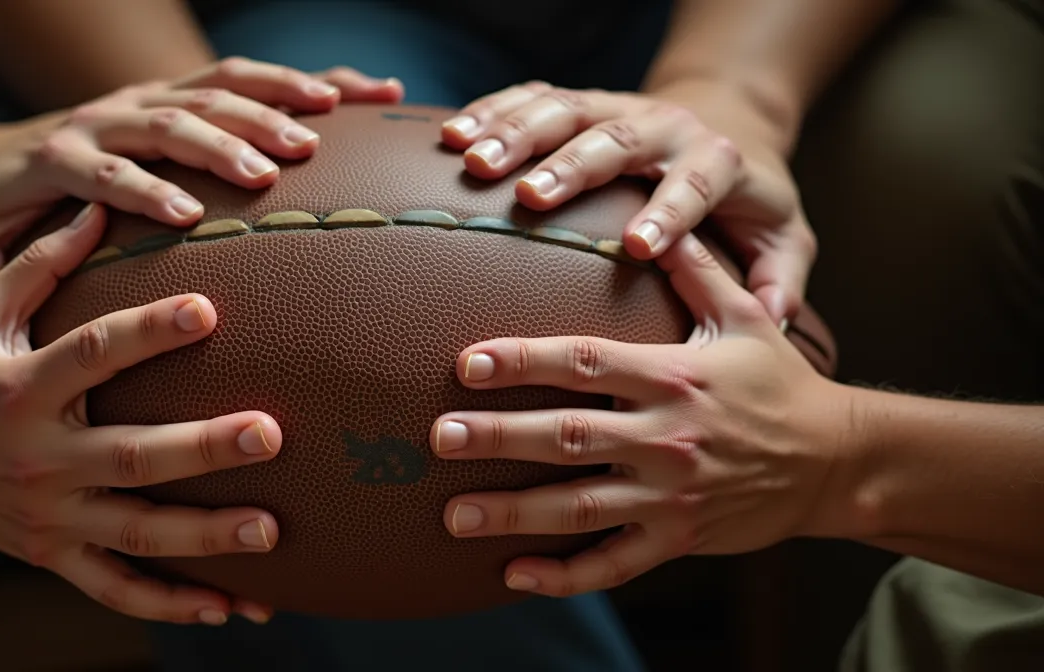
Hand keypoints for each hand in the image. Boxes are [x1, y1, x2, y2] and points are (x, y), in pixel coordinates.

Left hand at [0, 56, 402, 296]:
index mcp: (59, 154)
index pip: (101, 169)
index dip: (139, 187)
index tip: (185, 214)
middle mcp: (107, 114)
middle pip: (169, 117)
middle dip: (224, 138)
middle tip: (276, 166)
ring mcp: (146, 95)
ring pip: (216, 85)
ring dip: (271, 99)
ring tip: (328, 123)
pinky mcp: (179, 90)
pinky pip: (247, 77)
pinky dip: (306, 80)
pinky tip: (366, 93)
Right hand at [0, 203, 281, 625]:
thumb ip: (40, 262)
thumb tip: (98, 207)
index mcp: (23, 389)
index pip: (92, 356)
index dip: (149, 332)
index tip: (209, 309)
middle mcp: (41, 458)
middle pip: (132, 456)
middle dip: (203, 447)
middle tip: (271, 433)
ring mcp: (50, 516)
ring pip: (137, 533)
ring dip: (206, 536)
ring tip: (271, 532)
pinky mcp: (53, 554)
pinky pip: (116, 588)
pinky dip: (171, 603)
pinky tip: (230, 606)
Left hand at [428, 234, 853, 597]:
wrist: (835, 460)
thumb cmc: (778, 383)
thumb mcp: (746, 318)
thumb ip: (699, 269)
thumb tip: (662, 218)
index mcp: (673, 376)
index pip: (586, 364)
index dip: (525, 362)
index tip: (469, 362)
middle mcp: (667, 435)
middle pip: (570, 435)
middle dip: (500, 437)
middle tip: (441, 437)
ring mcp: (671, 493)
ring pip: (581, 505)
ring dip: (514, 513)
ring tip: (454, 516)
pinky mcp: (678, 537)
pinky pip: (614, 562)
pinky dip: (565, 574)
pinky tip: (515, 576)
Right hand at [439, 82, 815, 324]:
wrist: (725, 123)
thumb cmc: (745, 202)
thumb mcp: (782, 236)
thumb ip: (783, 276)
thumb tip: (773, 319)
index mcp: (716, 160)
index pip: (695, 182)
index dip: (669, 210)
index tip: (638, 247)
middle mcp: (664, 125)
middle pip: (618, 138)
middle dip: (573, 165)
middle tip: (530, 196)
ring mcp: (617, 107)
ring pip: (565, 110)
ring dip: (516, 133)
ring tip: (472, 162)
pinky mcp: (580, 101)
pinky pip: (530, 97)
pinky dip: (490, 111)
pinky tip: (453, 136)